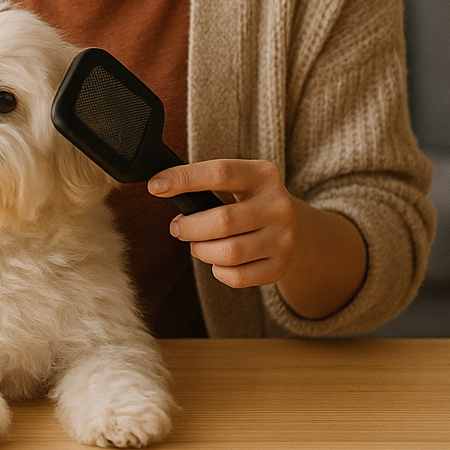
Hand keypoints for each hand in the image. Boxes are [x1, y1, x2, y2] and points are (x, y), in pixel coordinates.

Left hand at [148, 158, 296, 288]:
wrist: (294, 229)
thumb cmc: (249, 202)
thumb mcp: (236, 182)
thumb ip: (204, 182)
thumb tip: (161, 185)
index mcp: (263, 175)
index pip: (219, 173)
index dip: (184, 179)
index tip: (155, 185)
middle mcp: (278, 206)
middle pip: (222, 221)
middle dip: (189, 227)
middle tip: (178, 227)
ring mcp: (283, 238)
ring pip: (228, 253)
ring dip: (201, 250)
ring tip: (198, 243)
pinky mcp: (279, 267)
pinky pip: (237, 277)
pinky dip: (218, 271)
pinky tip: (218, 260)